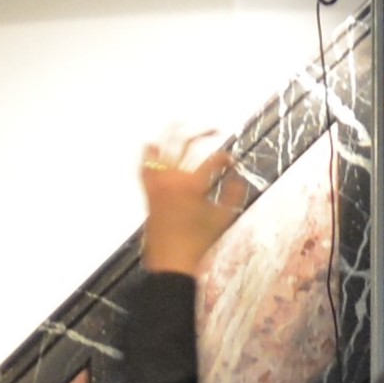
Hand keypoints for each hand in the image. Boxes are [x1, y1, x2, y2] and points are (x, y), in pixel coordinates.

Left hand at [137, 128, 245, 274]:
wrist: (172, 260)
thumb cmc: (200, 242)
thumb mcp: (223, 217)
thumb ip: (234, 193)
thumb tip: (238, 175)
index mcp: (195, 184)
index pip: (214, 160)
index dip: (226, 158)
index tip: (231, 161)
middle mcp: (174, 178)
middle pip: (187, 144)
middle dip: (202, 132)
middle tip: (213, 129)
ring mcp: (158, 184)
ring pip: (163, 149)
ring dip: (172, 134)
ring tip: (180, 122)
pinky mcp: (148, 192)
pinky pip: (145, 167)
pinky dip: (148, 155)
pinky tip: (151, 145)